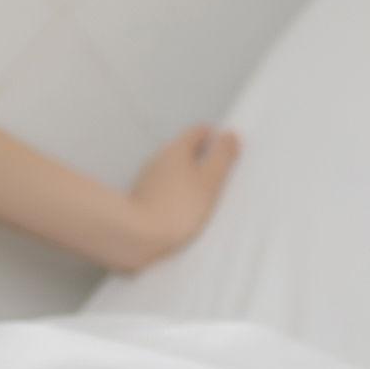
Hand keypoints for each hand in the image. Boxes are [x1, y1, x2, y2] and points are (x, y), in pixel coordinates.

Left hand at [123, 123, 242, 269]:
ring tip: (202, 199)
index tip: (226, 151)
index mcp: (176, 149)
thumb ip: (222, 157)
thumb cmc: (178, 208)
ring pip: (173, 172)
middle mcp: (158, 159)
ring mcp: (146, 180)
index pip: (198, 131)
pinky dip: (175, 196)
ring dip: (187, 180)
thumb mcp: (210, 181)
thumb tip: (230, 136)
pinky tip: (182, 213)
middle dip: (202, 160)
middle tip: (218, 177)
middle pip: (184, 151)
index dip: (215, 138)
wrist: (138, 237)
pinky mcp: (139, 200)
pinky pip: (163, 192)